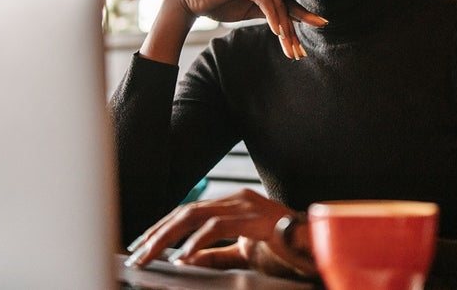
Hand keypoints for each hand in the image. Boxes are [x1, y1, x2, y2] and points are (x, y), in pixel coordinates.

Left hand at [123, 189, 317, 278]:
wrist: (319, 249)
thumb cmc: (286, 251)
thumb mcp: (243, 254)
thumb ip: (217, 254)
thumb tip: (188, 258)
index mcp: (233, 205)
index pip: (189, 213)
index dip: (163, 228)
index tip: (142, 245)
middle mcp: (235, 199)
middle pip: (185, 212)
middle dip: (157, 233)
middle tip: (138, 253)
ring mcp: (245, 205)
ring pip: (194, 216)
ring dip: (168, 237)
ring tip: (151, 255)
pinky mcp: (253, 218)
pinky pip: (217, 227)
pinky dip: (196, 242)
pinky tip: (182, 256)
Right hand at [142, 0, 327, 62]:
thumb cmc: (218, 3)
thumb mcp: (248, 10)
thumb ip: (267, 12)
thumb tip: (288, 23)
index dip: (304, 15)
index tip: (321, 25)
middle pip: (286, 2)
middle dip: (298, 27)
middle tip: (303, 50)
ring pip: (278, 3)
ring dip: (285, 29)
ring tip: (290, 50)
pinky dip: (273, 17)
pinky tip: (278, 32)